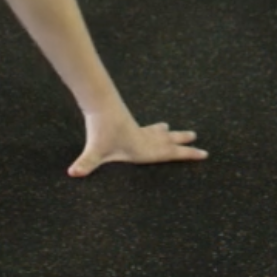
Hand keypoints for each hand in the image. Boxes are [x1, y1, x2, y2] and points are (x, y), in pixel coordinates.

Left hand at [68, 106, 207, 176]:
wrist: (99, 102)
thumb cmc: (100, 129)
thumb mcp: (94, 150)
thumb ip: (86, 163)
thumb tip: (73, 173)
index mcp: (142, 149)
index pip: (170, 153)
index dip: (187, 154)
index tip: (204, 153)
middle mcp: (144, 139)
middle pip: (168, 141)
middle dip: (184, 143)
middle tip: (198, 141)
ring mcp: (138, 130)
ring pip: (159, 133)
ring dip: (171, 134)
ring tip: (181, 132)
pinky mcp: (130, 122)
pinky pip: (148, 128)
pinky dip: (156, 129)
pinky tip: (157, 127)